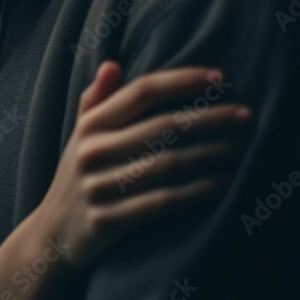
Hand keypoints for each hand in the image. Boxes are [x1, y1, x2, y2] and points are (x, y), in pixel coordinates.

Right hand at [33, 61, 251, 269]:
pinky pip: (163, 202)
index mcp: (89, 125)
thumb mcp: (80, 137)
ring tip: (243, 145)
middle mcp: (91, 151)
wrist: (53, 235)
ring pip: (167, 164)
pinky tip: (225, 183)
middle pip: (161, 127)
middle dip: (210, 119)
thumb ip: (96, 100)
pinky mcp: (108, 220)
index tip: (220, 78)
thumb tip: (113, 64)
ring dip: (212, 153)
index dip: (182, 81)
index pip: (141, 92)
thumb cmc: (79, 177)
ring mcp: (97, 187)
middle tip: (247, 115)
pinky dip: (198, 191)